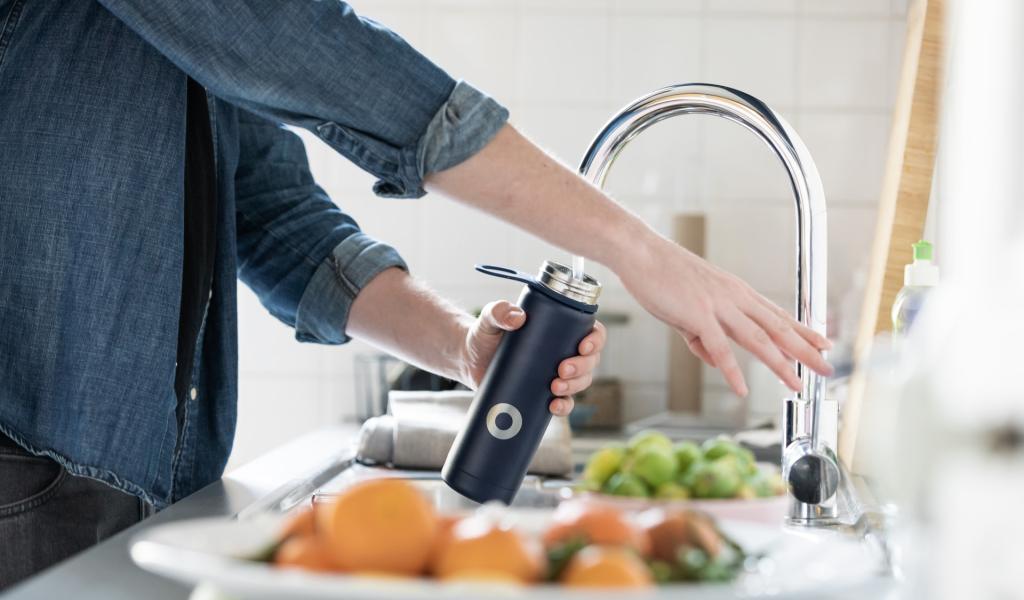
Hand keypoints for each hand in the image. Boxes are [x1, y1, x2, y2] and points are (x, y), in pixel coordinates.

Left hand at [460, 300, 606, 416]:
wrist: (470, 360)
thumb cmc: (485, 334)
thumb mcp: (490, 318)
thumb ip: (498, 311)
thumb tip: (517, 317)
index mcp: (561, 329)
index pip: (592, 331)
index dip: (596, 340)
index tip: (583, 346)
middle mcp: (564, 351)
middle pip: (591, 361)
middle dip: (582, 367)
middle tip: (561, 370)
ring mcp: (556, 374)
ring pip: (581, 382)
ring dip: (575, 386)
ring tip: (555, 387)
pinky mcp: (544, 393)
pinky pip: (564, 403)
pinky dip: (564, 407)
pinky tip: (553, 406)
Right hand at [620, 236, 832, 396]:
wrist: (641, 252)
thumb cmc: (661, 275)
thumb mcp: (688, 308)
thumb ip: (702, 336)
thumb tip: (714, 360)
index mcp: (736, 292)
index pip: (777, 314)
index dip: (803, 330)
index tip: (823, 342)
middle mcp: (735, 297)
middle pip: (778, 328)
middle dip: (806, 350)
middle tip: (827, 367)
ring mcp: (718, 305)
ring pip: (758, 339)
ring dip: (780, 364)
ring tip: (796, 384)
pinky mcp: (698, 314)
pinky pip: (719, 348)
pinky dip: (731, 370)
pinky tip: (741, 388)